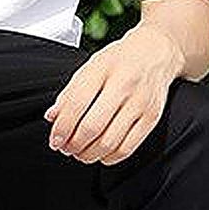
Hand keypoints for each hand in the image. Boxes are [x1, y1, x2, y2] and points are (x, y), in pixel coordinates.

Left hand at [43, 23, 184, 163]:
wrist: (156, 52)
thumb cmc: (118, 61)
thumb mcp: (90, 67)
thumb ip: (70, 92)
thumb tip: (52, 117)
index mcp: (102, 69)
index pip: (76, 103)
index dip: (62, 127)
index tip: (55, 140)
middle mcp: (123, 85)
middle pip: (92, 126)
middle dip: (74, 144)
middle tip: (66, 148)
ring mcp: (140, 102)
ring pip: (110, 142)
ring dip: (89, 154)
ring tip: (80, 153)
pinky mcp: (152, 117)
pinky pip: (128, 147)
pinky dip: (109, 157)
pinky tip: (100, 154)